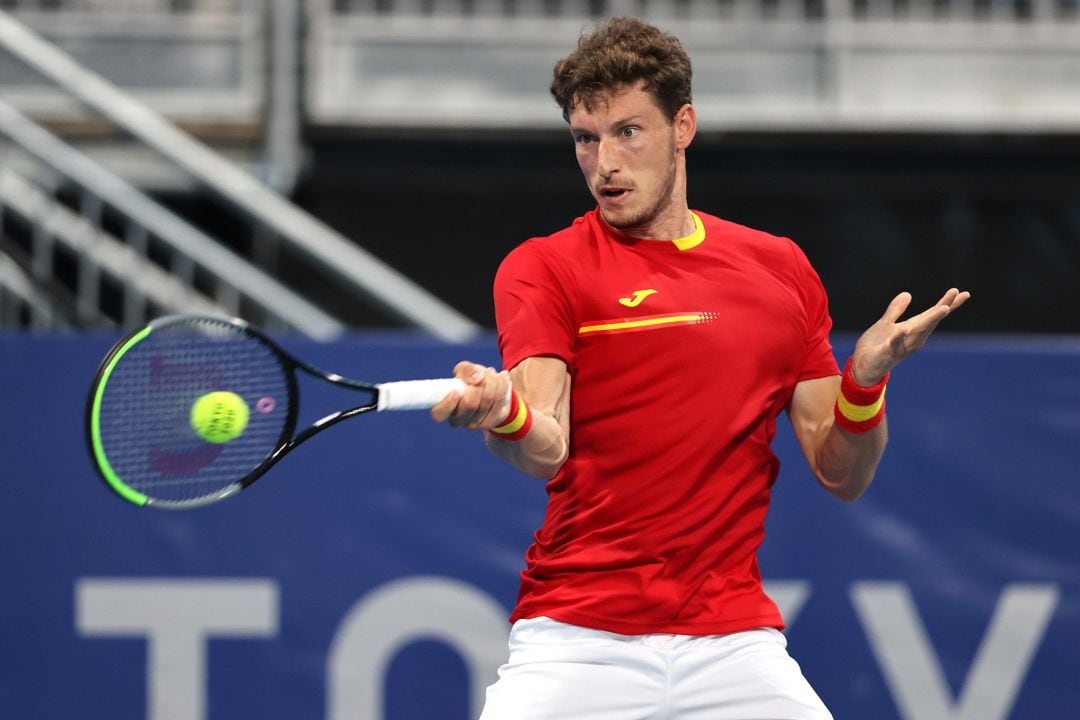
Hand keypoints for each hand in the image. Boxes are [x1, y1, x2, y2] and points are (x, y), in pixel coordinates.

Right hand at [430, 361, 512, 429]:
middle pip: (469, 404)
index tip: (457, 391)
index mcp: (445, 409)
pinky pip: (500, 400)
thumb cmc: (471, 381)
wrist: (492, 391)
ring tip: (492, 373)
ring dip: (492, 381)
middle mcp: (459, 420)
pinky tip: (502, 378)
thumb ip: (466, 370)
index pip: (439, 414)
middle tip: (482, 374)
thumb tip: (477, 378)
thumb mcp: (464, 370)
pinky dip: (502, 384)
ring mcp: (475, 423)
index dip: (448, 404)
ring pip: (487, 399)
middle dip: (478, 384)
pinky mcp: (491, 422)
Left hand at [851, 288, 970, 385]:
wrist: (862, 367)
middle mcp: (911, 338)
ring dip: (931, 320)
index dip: (947, 304)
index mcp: (912, 329)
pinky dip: (899, 337)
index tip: (963, 293)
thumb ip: (896, 310)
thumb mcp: (885, 324)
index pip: (932, 315)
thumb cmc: (876, 346)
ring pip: (918, 332)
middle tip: (958, 293)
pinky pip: (894, 344)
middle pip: (930, 321)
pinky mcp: (886, 353)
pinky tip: (905, 328)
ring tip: (943, 308)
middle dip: (944, 307)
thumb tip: (907, 294)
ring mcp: (901, 346)